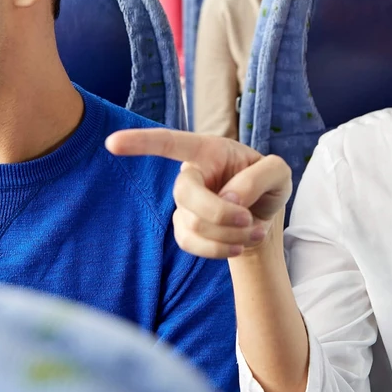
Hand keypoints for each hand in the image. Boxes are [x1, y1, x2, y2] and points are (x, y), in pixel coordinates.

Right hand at [106, 129, 291, 258]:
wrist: (263, 215)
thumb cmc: (267, 184)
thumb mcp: (279, 172)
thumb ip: (259, 177)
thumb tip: (228, 198)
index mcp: (208, 150)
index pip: (171, 143)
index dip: (142, 142)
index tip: (112, 144)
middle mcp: (191, 174)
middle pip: (184, 193)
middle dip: (218, 214)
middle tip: (249, 220)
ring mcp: (184, 204)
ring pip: (193, 224)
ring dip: (229, 234)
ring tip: (255, 231)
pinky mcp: (184, 229)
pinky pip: (191, 244)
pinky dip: (220, 249)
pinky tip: (240, 244)